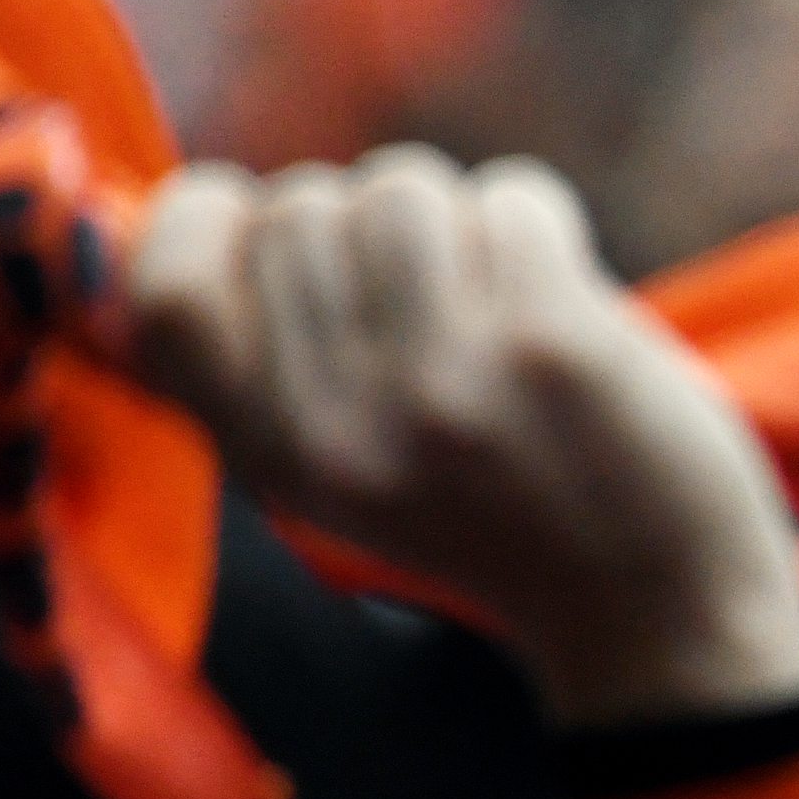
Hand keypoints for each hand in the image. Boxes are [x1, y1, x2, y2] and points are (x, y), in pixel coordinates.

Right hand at [120, 149, 798, 728]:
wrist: (654, 612)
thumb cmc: (498, 504)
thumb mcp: (336, 464)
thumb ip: (256, 362)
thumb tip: (144, 218)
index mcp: (266, 453)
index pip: (164, 290)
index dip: (207, 218)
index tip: (263, 221)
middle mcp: (337, 423)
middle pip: (298, 206)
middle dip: (367, 220)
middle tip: (437, 303)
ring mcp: (441, 384)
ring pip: (402, 187)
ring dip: (460, 218)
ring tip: (499, 304)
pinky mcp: (549, 347)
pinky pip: (510, 198)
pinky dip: (544, 224)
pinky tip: (565, 303)